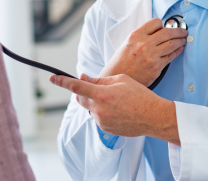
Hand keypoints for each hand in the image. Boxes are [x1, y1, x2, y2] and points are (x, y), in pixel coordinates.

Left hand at [50, 73, 179, 144]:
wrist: (154, 117)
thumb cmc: (140, 95)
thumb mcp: (120, 80)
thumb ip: (99, 79)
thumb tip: (84, 78)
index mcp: (102, 93)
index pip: (76, 86)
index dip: (62, 81)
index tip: (53, 78)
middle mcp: (99, 108)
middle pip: (80, 98)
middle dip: (82, 91)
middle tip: (94, 86)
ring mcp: (101, 120)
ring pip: (89, 108)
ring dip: (94, 101)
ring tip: (114, 99)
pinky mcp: (105, 129)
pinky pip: (97, 117)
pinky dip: (102, 111)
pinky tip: (117, 110)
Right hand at [100, 18, 186, 86]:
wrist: (117, 78)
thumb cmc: (121, 62)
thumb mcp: (127, 43)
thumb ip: (141, 37)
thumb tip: (157, 32)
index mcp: (135, 35)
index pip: (155, 22)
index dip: (162, 24)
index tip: (165, 26)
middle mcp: (144, 44)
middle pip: (167, 32)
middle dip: (178, 30)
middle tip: (183, 31)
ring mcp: (151, 56)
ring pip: (172, 44)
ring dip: (181, 40)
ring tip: (183, 39)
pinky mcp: (157, 67)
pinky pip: (171, 56)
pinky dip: (178, 51)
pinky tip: (179, 49)